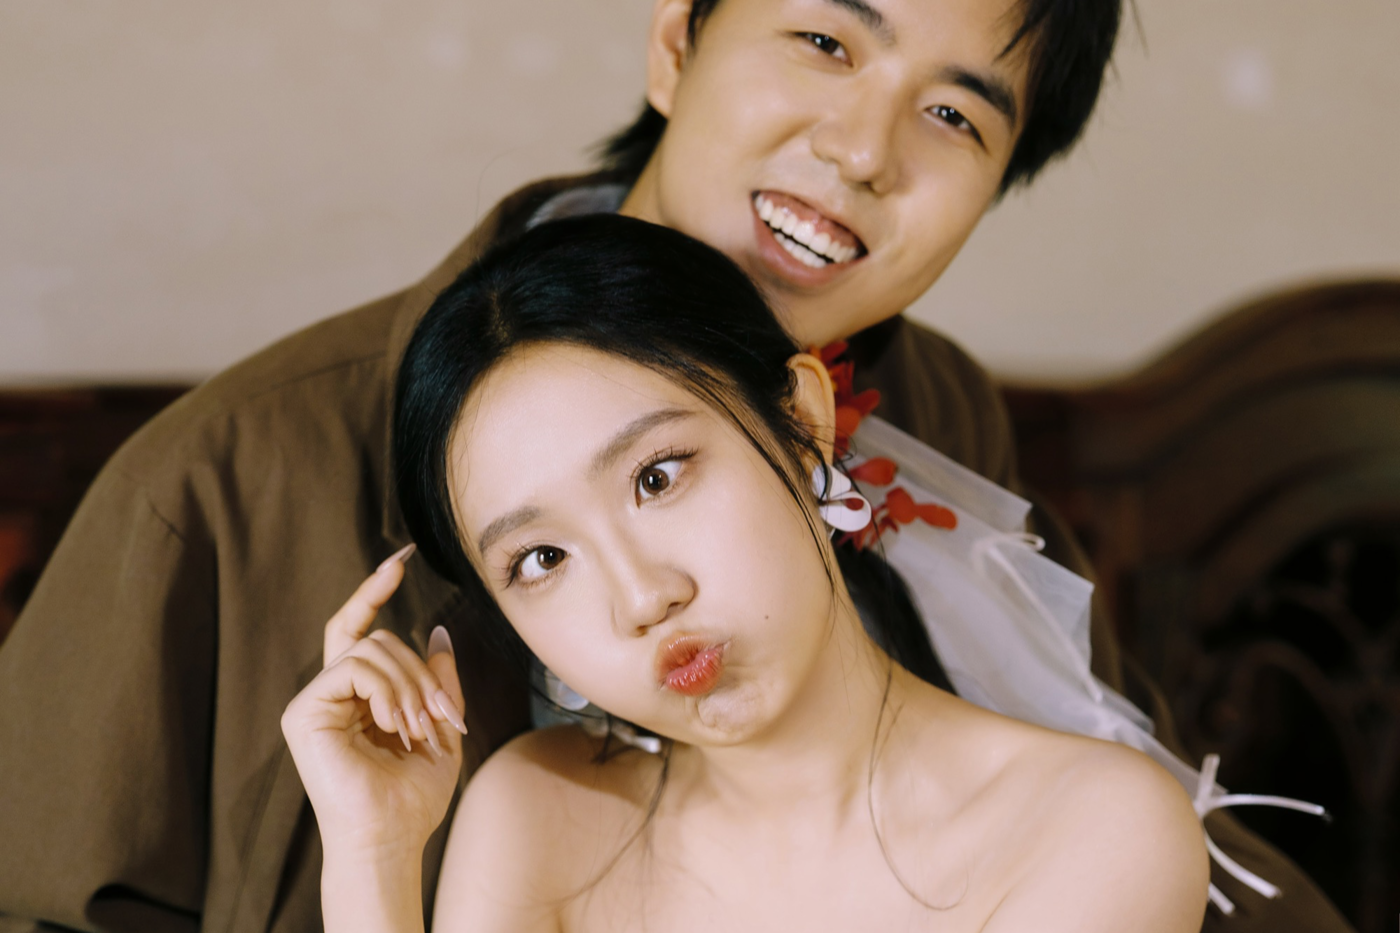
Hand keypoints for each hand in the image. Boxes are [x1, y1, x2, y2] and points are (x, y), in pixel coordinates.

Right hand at [281, 545, 468, 856]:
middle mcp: (330, 694)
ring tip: (416, 729)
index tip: (400, 557)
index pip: (360, 630)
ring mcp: (313, 702)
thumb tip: (439, 630)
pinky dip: (385, 690)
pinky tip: (392, 724)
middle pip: (380, 638)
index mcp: (357, 697)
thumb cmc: (414, 796)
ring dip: (409, 686)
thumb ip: (439, 681)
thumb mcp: (441, 726)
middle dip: (421, 674)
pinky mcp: (303, 712)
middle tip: (439, 720)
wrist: (391, 837)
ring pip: (372, 648)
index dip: (375, 590)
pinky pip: (354, 665)